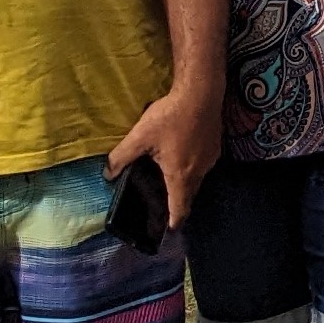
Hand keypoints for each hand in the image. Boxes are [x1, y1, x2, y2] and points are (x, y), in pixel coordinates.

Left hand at [109, 78, 221, 229]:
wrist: (201, 91)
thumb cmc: (170, 116)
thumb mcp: (139, 136)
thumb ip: (121, 157)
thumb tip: (107, 175)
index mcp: (180, 176)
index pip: (179, 209)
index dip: (174, 222)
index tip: (168, 231)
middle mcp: (199, 172)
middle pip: (189, 196)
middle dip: (177, 203)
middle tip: (163, 205)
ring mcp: (210, 158)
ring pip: (196, 179)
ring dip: (184, 183)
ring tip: (169, 178)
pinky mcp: (215, 146)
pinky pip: (202, 165)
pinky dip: (192, 167)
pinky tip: (181, 154)